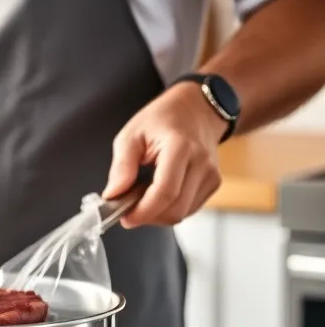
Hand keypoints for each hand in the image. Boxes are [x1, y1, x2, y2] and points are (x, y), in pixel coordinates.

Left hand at [103, 83, 227, 227]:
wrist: (197, 109)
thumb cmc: (163, 118)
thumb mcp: (131, 135)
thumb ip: (122, 167)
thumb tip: (113, 195)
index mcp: (180, 148)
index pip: (165, 192)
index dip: (143, 212)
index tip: (125, 218)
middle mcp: (201, 163)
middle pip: (175, 208)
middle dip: (148, 216)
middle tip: (128, 206)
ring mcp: (211, 175)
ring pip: (183, 213)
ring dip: (158, 213)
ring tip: (143, 195)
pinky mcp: (214, 183)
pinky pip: (189, 208)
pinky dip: (170, 208)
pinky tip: (158, 194)